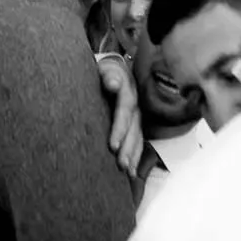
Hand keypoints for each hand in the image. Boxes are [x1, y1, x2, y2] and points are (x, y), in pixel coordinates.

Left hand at [96, 54, 144, 174]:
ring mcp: (136, 115)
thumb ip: (108, 76)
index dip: (120, 128)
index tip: (112, 146)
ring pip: (137, 137)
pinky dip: (135, 156)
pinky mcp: (135, 124)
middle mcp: (135, 105)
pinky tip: (131, 171)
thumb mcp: (104, 69)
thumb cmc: (102, 71)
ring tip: (127, 171)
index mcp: (127, 90)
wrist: (111, 69)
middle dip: (128, 148)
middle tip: (120, 164)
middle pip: (133, 128)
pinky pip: (138, 141)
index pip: (125, 111)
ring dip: (133, 155)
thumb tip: (114, 84)